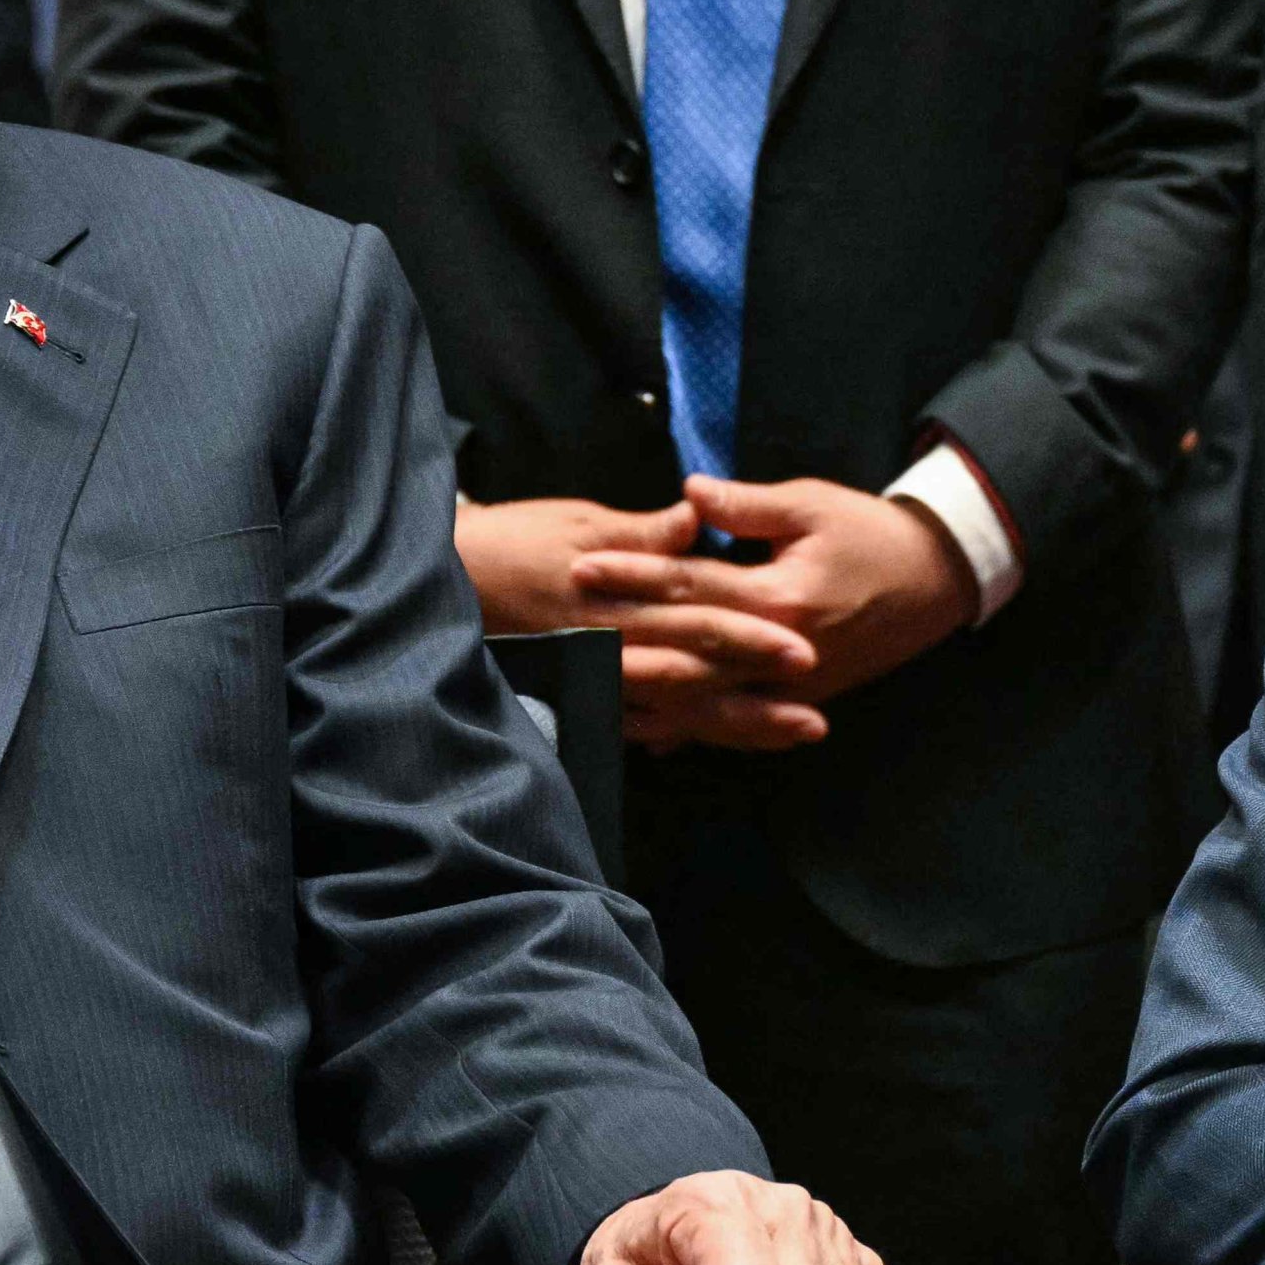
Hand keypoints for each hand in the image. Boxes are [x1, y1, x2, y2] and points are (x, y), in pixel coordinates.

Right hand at [453, 495, 824, 753]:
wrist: (448, 578)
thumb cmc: (516, 539)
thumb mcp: (580, 521)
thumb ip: (644, 532)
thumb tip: (698, 518)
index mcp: (619, 600)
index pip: (697, 621)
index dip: (751, 638)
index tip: (803, 651)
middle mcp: (611, 648)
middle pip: (697, 679)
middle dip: (757, 701)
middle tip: (816, 719)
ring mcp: (597, 678)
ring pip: (677, 710)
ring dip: (736, 726)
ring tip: (792, 733)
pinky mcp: (582, 693)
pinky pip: (639, 724)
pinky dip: (681, 735)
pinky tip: (723, 745)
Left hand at [569, 475, 978, 709]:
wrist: (936, 580)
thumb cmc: (872, 533)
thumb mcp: (812, 505)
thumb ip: (747, 504)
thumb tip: (688, 493)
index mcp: (781, 600)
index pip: (691, 587)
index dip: (634, 575)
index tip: (583, 566)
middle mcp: (779, 654)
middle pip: (683, 653)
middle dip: (620, 640)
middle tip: (563, 629)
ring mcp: (788, 686)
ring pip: (702, 701)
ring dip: (643, 696)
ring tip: (585, 687)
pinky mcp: (796, 700)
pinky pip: (732, 720)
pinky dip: (688, 727)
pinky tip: (645, 732)